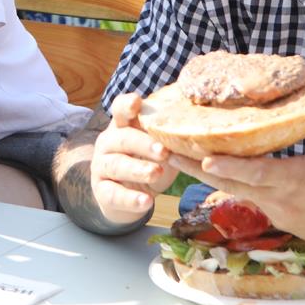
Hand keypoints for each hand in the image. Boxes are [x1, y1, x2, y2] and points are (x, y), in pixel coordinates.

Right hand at [89, 92, 179, 223]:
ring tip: (156, 173)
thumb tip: (203, 131)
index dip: (126, 105)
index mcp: (122, 127)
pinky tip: (146, 201)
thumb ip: (170, 139)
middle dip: (143, 143)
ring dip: (137, 169)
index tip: (136, 102)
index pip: (120, 110)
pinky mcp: (102, 191)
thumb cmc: (147, 164)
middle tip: (163, 151)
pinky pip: (113, 194)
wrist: (127, 197)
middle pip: (122, 138)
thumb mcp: (159, 150)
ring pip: (116, 165)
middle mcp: (108, 143)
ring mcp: (102, 167)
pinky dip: (130, 198)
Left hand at [165, 69, 304, 251]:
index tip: (204, 160)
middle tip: (163, 151)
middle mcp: (281, 199)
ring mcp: (276, 212)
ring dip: (201, 176)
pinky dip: (225, 183)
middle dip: (195, 168)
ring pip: (234, 192)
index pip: (259, 173)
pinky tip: (202, 168)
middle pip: (232, 184)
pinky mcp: (275, 218)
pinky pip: (246, 198)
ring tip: (169, 156)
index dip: (231, 167)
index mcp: (299, 180)